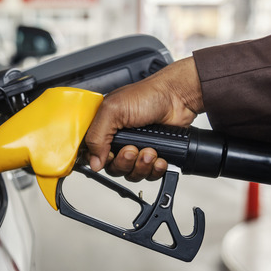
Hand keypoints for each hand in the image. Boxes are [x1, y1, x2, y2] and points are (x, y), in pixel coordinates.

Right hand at [84, 57, 203, 180]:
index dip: (100, 160)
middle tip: (132, 149)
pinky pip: (149, 174)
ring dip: (141, 165)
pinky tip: (159, 156)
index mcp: (104, 129)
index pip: (92, 155)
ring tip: (150, 150)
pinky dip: (155, 169)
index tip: (110, 154)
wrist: (178, 97)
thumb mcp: (113, 111)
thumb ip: (97, 136)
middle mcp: (118, 140)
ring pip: (131, 173)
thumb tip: (93, 162)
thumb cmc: (148, 95)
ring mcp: (136, 149)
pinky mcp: (152, 156)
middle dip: (124, 162)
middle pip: (113, 168)